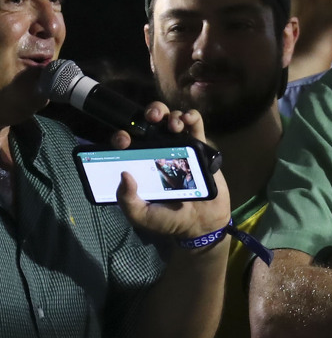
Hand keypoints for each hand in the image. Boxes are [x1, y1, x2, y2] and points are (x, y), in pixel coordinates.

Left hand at [112, 102, 230, 238]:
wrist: (201, 224)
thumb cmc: (168, 220)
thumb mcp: (141, 215)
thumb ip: (127, 200)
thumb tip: (124, 174)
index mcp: (140, 164)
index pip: (128, 143)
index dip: (122, 136)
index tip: (124, 140)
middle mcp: (159, 151)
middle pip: (152, 123)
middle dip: (150, 113)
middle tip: (151, 118)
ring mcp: (180, 147)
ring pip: (172, 120)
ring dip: (171, 115)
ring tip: (173, 126)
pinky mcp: (200, 148)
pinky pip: (196, 126)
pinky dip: (192, 117)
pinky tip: (188, 119)